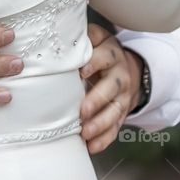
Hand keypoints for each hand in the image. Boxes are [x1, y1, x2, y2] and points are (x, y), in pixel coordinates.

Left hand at [78, 23, 142, 153]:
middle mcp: (120, 74)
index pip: (105, 56)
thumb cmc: (98, 50)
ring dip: (101, 123)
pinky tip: (91, 147)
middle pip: (112, 87)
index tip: (80, 71)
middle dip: (97, 100)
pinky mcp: (123, 112)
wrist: (126, 65)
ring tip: (85, 133)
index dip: (94, 63)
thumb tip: (53, 31)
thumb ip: (80, 37)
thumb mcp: (94, 38)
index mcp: (111, 52)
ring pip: (115, 110)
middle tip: (81, 112)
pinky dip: (105, 139)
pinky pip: (116, 127)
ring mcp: (123, 95)